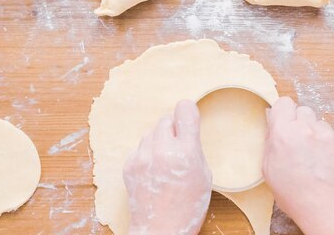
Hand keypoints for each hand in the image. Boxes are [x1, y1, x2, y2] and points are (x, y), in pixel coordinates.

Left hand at [123, 100, 211, 234]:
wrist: (161, 230)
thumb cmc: (188, 207)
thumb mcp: (204, 175)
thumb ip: (194, 148)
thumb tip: (186, 128)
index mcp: (185, 151)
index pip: (184, 109)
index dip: (188, 112)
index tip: (189, 118)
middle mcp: (162, 150)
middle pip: (166, 119)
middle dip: (174, 129)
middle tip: (179, 145)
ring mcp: (142, 157)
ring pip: (152, 132)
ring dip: (160, 141)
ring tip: (166, 161)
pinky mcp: (129, 165)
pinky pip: (140, 147)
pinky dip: (148, 153)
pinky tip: (155, 170)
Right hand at [263, 97, 333, 234]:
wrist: (324, 206)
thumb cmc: (293, 192)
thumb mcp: (269, 166)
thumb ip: (270, 138)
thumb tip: (272, 119)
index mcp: (283, 132)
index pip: (284, 102)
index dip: (284, 112)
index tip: (285, 121)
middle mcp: (305, 128)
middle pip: (303, 110)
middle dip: (301, 123)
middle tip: (300, 142)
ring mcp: (326, 133)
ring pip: (319, 123)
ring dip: (316, 134)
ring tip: (314, 156)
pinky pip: (333, 134)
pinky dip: (330, 144)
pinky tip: (326, 161)